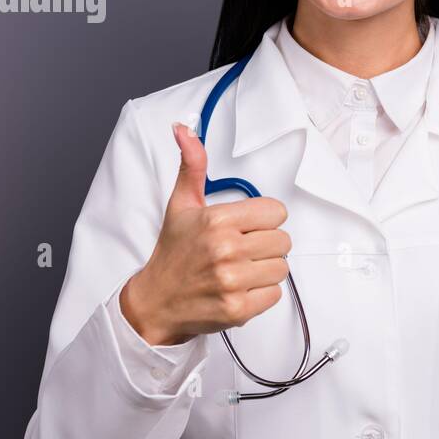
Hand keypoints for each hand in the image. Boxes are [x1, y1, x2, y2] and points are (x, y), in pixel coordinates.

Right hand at [120, 121, 290, 345]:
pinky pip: (275, 294)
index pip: (277, 212)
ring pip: (282, 268)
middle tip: (241, 250)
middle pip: (283, 241)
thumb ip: (192, 166)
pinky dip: (261, 294)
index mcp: (217, 220)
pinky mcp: (238, 309)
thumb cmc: (173, 253)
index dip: (264, 220)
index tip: (245, 227)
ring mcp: (232, 281)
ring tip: (240, 270)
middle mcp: (226, 250)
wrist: (156, 301)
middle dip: (265, 245)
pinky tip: (239, 288)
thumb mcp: (181, 204)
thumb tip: (184, 129)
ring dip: (265, 270)